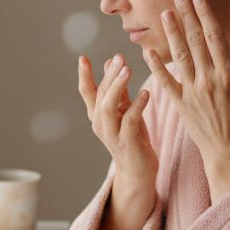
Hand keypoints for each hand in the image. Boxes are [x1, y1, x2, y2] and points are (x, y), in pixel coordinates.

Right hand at [78, 53, 157, 182]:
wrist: (139, 172)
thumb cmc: (133, 138)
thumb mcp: (125, 110)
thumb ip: (119, 90)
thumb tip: (110, 63)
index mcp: (98, 116)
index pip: (87, 93)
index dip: (84, 76)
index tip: (83, 57)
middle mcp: (100, 125)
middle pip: (100, 96)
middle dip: (109, 76)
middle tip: (119, 58)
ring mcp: (112, 135)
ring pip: (108, 108)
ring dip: (117, 87)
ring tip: (128, 70)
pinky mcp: (127, 143)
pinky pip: (129, 121)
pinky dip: (137, 105)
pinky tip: (146, 93)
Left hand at [141, 0, 229, 167]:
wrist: (229, 152)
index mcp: (229, 74)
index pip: (215, 38)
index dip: (205, 16)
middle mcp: (208, 79)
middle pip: (195, 41)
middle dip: (186, 16)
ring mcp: (192, 91)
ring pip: (179, 56)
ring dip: (171, 33)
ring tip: (164, 14)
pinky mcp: (180, 104)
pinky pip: (166, 82)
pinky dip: (156, 67)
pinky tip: (147, 51)